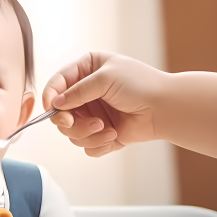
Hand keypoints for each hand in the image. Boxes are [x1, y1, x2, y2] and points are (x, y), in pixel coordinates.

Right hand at [42, 51, 167, 156]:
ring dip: (86, 133)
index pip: (57, 84)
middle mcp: (86, 92)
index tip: (51, 108)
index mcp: (86, 70)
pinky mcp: (101, 133)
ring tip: (105, 128)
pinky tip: (113, 135)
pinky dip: (97, 144)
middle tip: (74, 123)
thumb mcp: (105, 78)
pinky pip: (86, 145)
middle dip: (69, 121)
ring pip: (72, 132)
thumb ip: (77, 90)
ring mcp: (93, 113)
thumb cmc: (141, 85)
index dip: (50, 96)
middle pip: (61, 113)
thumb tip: (56, 103)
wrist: (165, 108)